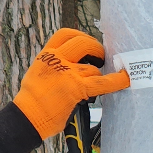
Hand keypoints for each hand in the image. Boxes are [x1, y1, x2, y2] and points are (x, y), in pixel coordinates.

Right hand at [13, 29, 129, 139]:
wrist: (27, 118)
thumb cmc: (33, 102)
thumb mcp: (38, 73)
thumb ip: (54, 65)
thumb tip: (74, 63)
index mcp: (45, 55)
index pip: (66, 34)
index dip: (81, 36)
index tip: (88, 42)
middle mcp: (56, 59)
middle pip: (83, 43)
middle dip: (96, 49)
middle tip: (100, 59)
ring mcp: (67, 73)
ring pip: (92, 68)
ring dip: (97, 76)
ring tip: (93, 86)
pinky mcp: (77, 89)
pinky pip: (102, 82)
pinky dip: (116, 80)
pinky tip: (125, 79)